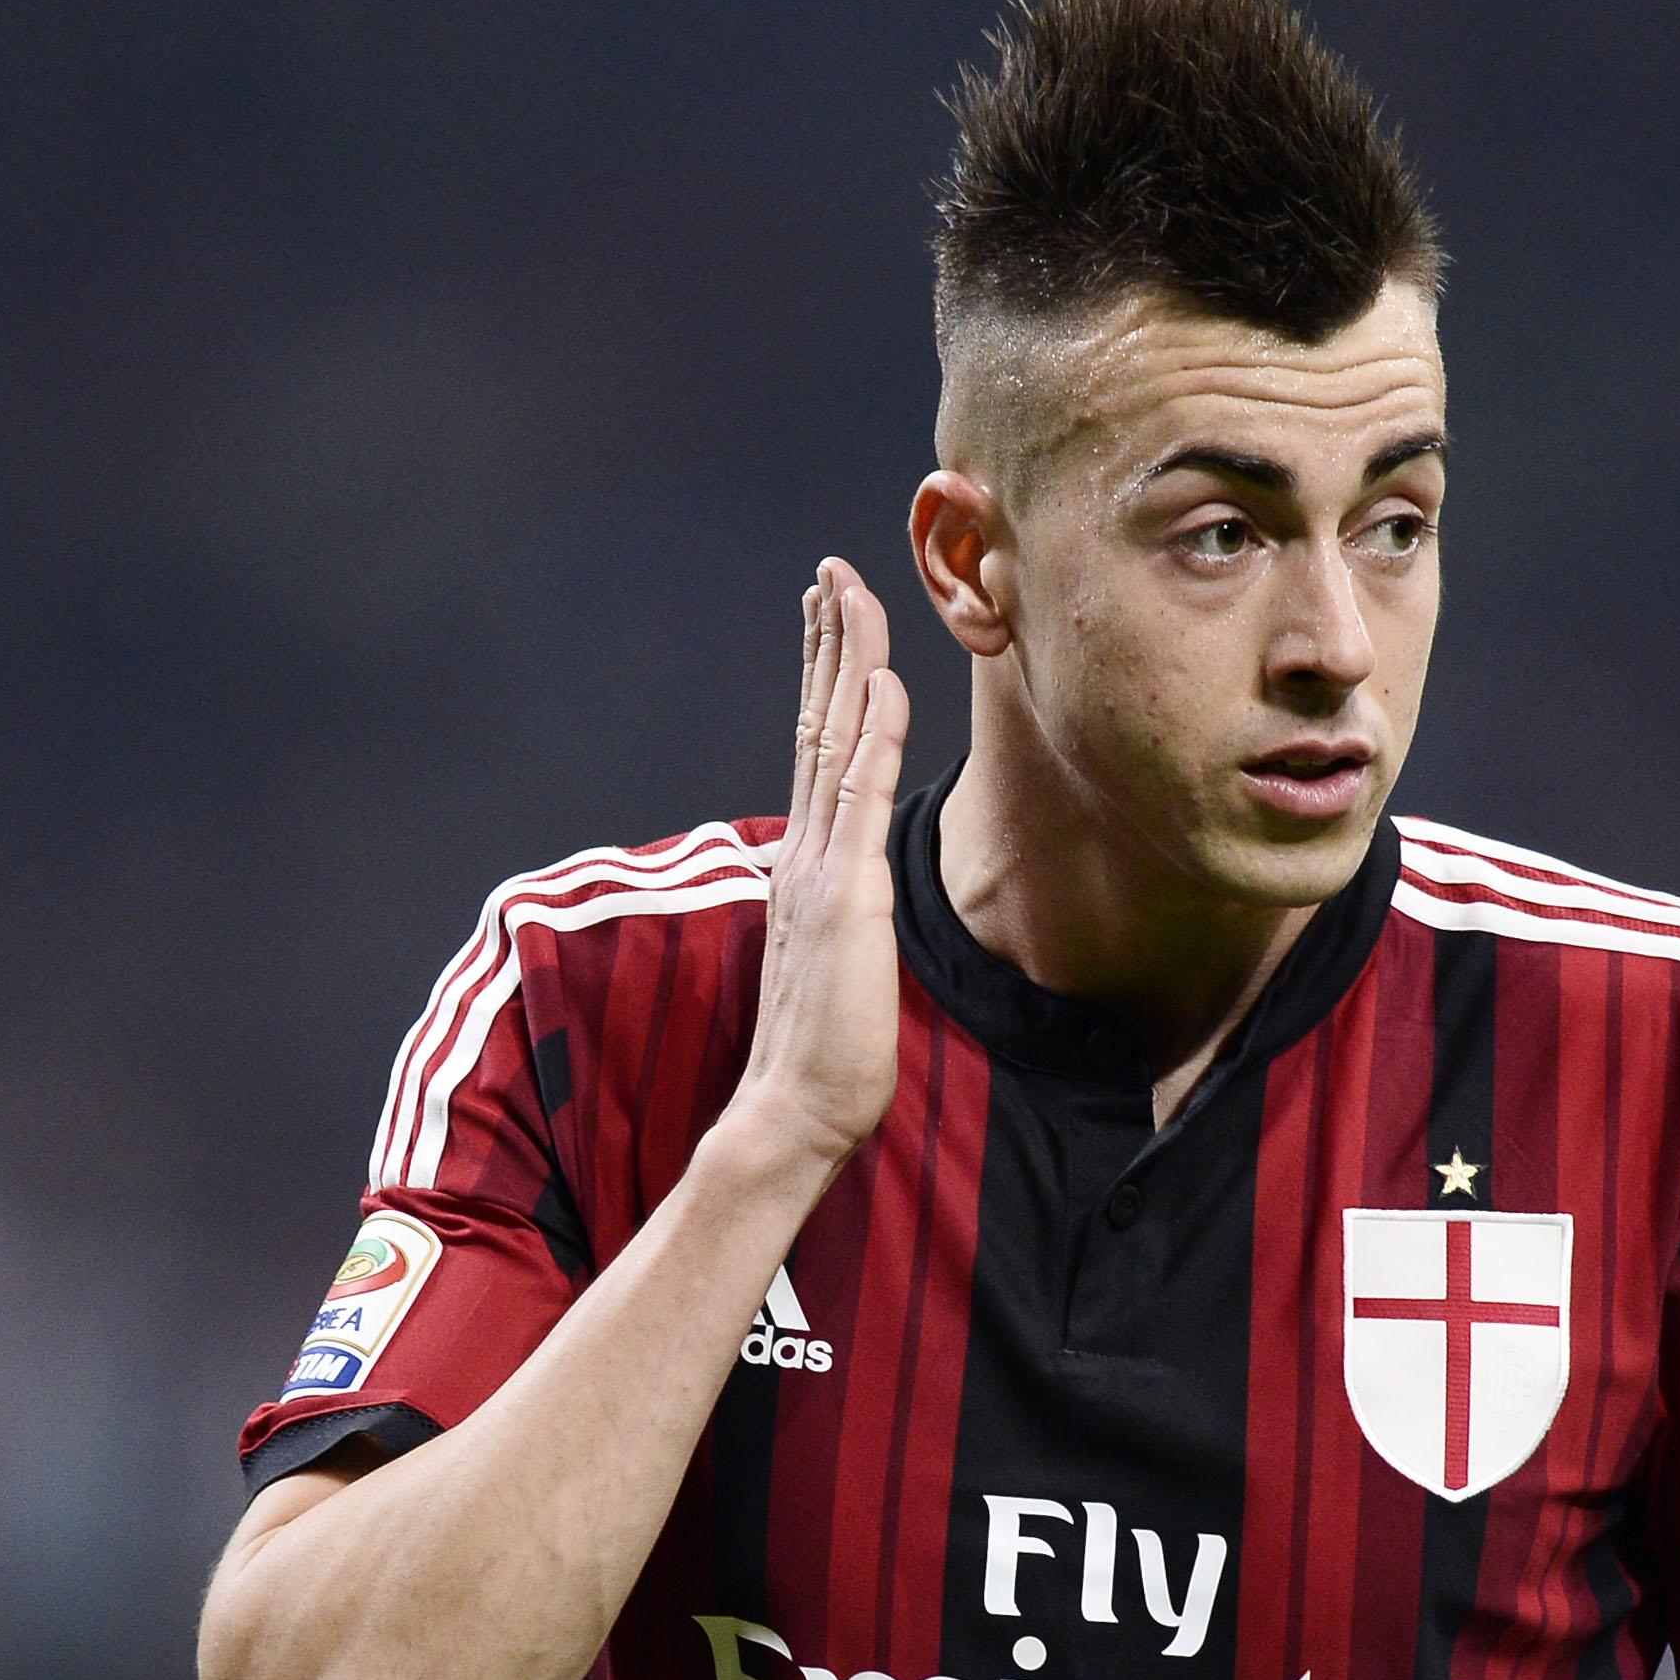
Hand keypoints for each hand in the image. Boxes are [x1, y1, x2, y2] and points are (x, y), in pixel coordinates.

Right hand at [721, 558, 911, 1170]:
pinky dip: (871, 733)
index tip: (828, 614)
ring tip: (848, 591)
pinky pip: (861, 795)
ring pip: (832, 738)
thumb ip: (845, 904)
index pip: (816, 745)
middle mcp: (805, 848)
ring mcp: (821, 865)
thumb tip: (859, 879)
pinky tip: (884, 681)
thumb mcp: (842, 953)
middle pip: (815, 720)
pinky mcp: (847, 893)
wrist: (796, 1107)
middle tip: (829, 572)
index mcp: (805, 860)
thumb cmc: (827, 1045)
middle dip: (826, 641)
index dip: (823, 676)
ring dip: (844, 660)